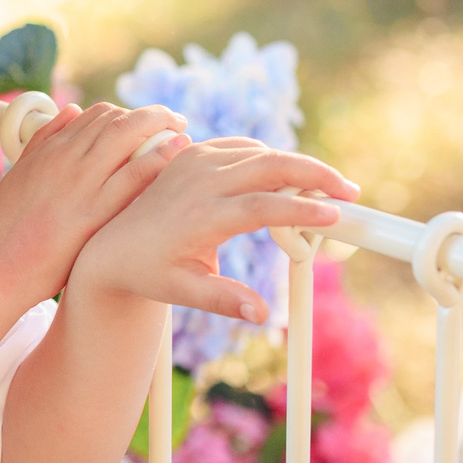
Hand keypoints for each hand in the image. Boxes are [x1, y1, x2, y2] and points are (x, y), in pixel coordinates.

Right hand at [0, 101, 190, 305]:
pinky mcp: (95, 211)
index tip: (145, 122)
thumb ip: (43, 140)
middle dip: (151, 114)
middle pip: (117, 119)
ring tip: (182, 130)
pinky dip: (159, 156)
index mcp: (50, 150)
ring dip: (161, 126)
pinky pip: (135, 174)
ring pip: (127, 135)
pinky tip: (178, 150)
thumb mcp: (19, 173)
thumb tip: (70, 111)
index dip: (127, 113)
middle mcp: (67, 158)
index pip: (97, 114)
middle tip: (173, 120)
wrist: (1, 266)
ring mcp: (82, 183)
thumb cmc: (9, 227)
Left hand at [70, 138, 357, 320]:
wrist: (111, 243)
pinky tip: (294, 180)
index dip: (302, 210)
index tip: (335, 216)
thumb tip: (262, 314)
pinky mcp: (196, 154)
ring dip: (300, 167)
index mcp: (199, 216)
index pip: (261, 206)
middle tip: (350, 193)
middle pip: (270, 166)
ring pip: (262, 153)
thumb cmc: (150, 272)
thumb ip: (223, 300)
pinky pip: (246, 148)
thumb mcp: (182, 292)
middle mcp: (198, 182)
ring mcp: (196, 161)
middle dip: (315, 175)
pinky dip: (274, 160)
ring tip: (331, 191)